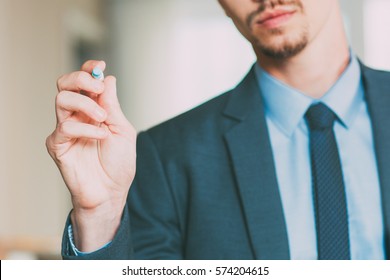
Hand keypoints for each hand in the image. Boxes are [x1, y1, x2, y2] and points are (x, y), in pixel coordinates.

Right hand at [46, 60, 135, 251]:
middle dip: (81, 79)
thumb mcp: (123, 130)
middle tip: (97, 89)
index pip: (84, 82)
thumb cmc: (118, 163)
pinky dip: (86, 128)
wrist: (111, 192)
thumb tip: (108, 79)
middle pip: (65, 84)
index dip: (89, 69)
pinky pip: (65, 126)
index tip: (100, 66)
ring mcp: (65, 129)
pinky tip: (101, 136)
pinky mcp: (57, 144)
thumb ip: (112, 106)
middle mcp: (77, 116)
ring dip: (85, 103)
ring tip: (103, 119)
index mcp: (93, 110)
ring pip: (61, 99)